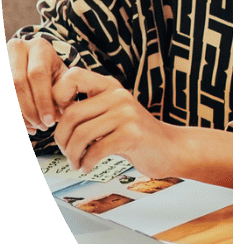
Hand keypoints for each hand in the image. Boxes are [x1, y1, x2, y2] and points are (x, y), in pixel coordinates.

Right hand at [7, 36, 67, 132]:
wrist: (36, 60)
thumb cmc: (52, 72)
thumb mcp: (62, 76)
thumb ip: (62, 92)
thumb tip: (57, 117)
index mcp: (39, 47)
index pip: (37, 75)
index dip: (42, 100)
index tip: (49, 120)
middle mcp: (17, 47)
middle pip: (17, 83)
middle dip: (29, 110)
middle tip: (40, 126)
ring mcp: (3, 57)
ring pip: (6, 90)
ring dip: (18, 114)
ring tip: (32, 128)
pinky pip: (1, 96)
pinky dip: (10, 113)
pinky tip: (22, 125)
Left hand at [51, 66, 185, 176]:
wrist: (170, 148)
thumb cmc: (136, 134)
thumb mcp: (113, 113)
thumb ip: (89, 108)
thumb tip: (50, 113)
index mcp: (111, 86)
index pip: (72, 76)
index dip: (56, 96)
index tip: (58, 118)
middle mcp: (119, 95)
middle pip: (71, 114)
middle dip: (61, 138)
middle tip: (67, 151)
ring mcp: (127, 114)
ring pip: (80, 134)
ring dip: (72, 154)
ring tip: (76, 162)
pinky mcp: (132, 134)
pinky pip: (95, 150)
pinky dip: (86, 163)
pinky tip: (88, 166)